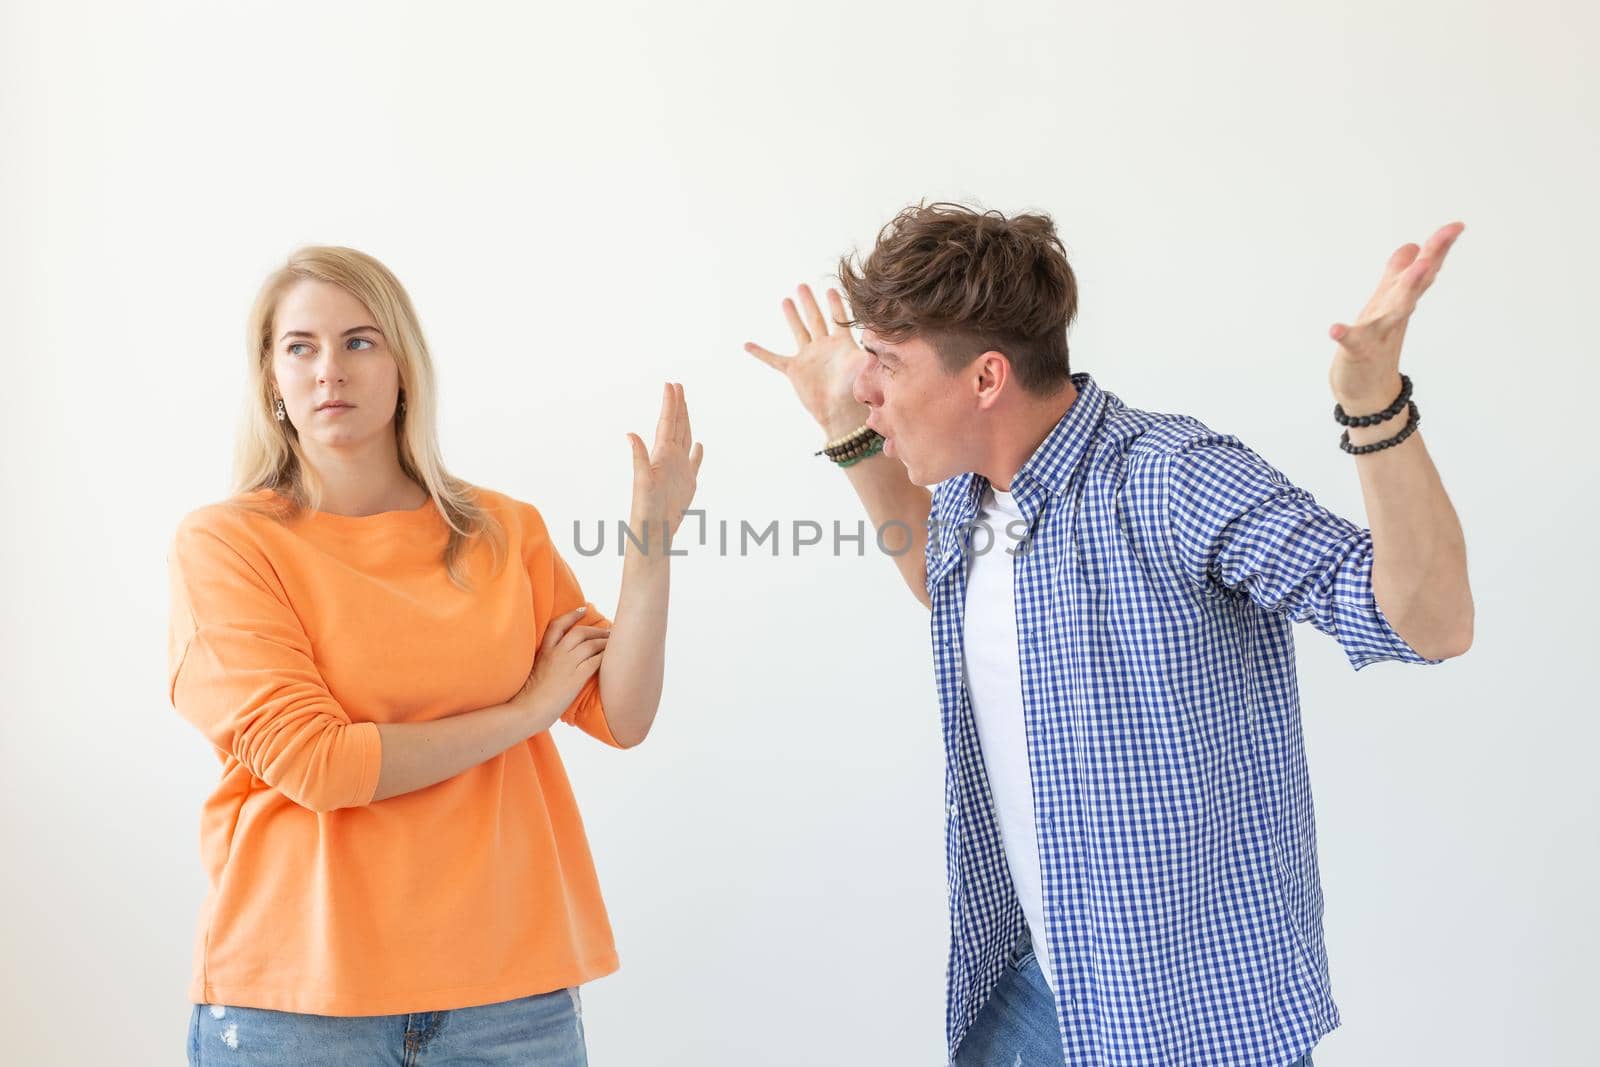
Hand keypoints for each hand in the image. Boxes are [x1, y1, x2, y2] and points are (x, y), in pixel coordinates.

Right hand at [512, 606, 609, 732]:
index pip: (557, 626)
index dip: (571, 615)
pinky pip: (596, 661)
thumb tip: (555, 668)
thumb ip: (545, 665)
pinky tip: (613, 657)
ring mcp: (567, 664)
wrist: (526, 710)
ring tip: (614, 642)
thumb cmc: (527, 698)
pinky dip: (606, 656)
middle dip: (596, 630)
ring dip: (605, 641)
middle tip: (608, 631)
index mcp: (543, 652)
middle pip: (580, 632)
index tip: (583, 609)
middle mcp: (556, 654)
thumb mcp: (533, 673)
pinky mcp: (576, 677)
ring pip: (591, 644)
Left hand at [625, 382, 703, 540]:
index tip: (671, 385)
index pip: (666, 424)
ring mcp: (679, 469)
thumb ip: (638, 457)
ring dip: (686, 422)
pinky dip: (698, 452)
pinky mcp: (687, 482)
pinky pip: (695, 463)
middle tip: (678, 386)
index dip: (669, 404)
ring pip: (685, 439)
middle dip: (677, 406)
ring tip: (686, 406)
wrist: (654, 529)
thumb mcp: (642, 481)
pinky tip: (698, 445)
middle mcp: (669, 458)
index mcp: (661, 455)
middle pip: (675, 426)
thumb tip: (630, 434)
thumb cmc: (645, 508)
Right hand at [745, 284, 869, 434]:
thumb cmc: (858, 391)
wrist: (842, 413)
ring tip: (786, 300)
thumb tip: (882, 332)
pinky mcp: (795, 371)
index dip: (835, 304)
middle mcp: (824, 348)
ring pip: (799, 331)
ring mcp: (809, 358)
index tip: (831, 289)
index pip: (838, 319)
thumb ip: (873, 346)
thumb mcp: (868, 365)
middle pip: (815, 319)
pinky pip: (775, 359)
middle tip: (802, 286)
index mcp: (842, 345)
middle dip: (809, 302)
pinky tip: (748, 345)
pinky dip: (761, 353)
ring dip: (792, 316)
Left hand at [1328, 221, 1464, 410]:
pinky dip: (1344, 334)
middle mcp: (1393, 314)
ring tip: (1418, 269)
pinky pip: (1352, 342)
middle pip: (1414, 285)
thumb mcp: (1387, 303)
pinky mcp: (1357, 352)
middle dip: (1428, 263)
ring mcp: (1377, 333)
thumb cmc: (1378, 344)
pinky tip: (1335, 329)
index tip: (1457, 225)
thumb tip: (1412, 246)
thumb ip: (1398, 274)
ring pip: (1394, 310)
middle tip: (1445, 240)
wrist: (1369, 392)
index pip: (1422, 271)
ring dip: (1406, 290)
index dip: (1438, 248)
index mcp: (1399, 300)